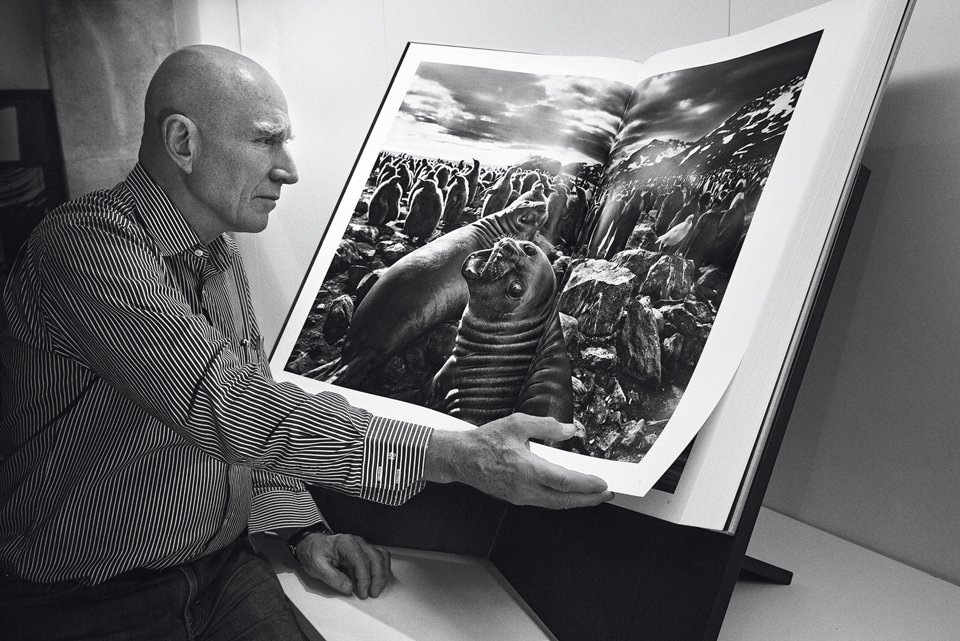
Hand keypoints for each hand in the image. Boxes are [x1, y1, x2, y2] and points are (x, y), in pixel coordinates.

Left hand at [295, 532, 391, 598]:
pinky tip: (379, 579)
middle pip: (375, 557)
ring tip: (376, 588)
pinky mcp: (365, 552)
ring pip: (381, 557)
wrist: (312, 545)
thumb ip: (333, 578)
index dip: (364, 579)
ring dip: (382, 574)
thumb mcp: (317, 566)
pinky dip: (383, 568)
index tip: (362, 592)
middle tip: (372, 593)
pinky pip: (380, 557)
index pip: (361, 561)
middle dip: (377, 577)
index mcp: (345, 543)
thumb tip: (348, 588)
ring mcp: (362, 546)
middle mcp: (357, 542)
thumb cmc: (314, 553)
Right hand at [423, 413, 613, 508]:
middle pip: (564, 500)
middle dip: (588, 499)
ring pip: (555, 504)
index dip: (587, 485)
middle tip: (606, 494)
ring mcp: (520, 496)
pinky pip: (544, 502)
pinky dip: (561, 500)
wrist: (461, 458)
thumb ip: (546, 426)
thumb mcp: (516, 423)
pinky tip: (567, 494)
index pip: (564, 482)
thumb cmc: (485, 441)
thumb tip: (569, 429)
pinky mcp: (516, 498)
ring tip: (592, 495)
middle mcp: (525, 488)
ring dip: (576, 501)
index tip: (603, 483)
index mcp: (526, 469)